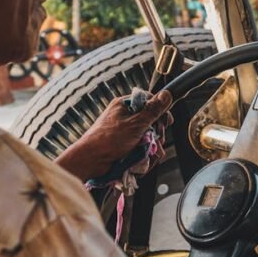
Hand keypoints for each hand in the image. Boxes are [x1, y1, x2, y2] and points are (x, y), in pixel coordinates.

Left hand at [55, 90, 173, 181]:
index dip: (160, 112)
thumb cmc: (108, 140)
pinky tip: (142, 161)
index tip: (167, 122)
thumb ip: (153, 110)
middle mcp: (125, 117)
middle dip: (156, 135)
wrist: (90, 161)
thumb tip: (167, 94)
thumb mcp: (135, 123)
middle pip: (151, 122)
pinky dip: (143, 156)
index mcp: (124, 106)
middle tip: (157, 143)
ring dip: (151, 148)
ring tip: (148, 155)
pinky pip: (140, 149)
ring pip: (147, 138)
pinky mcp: (125, 146)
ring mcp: (125, 133)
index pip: (149, 102)